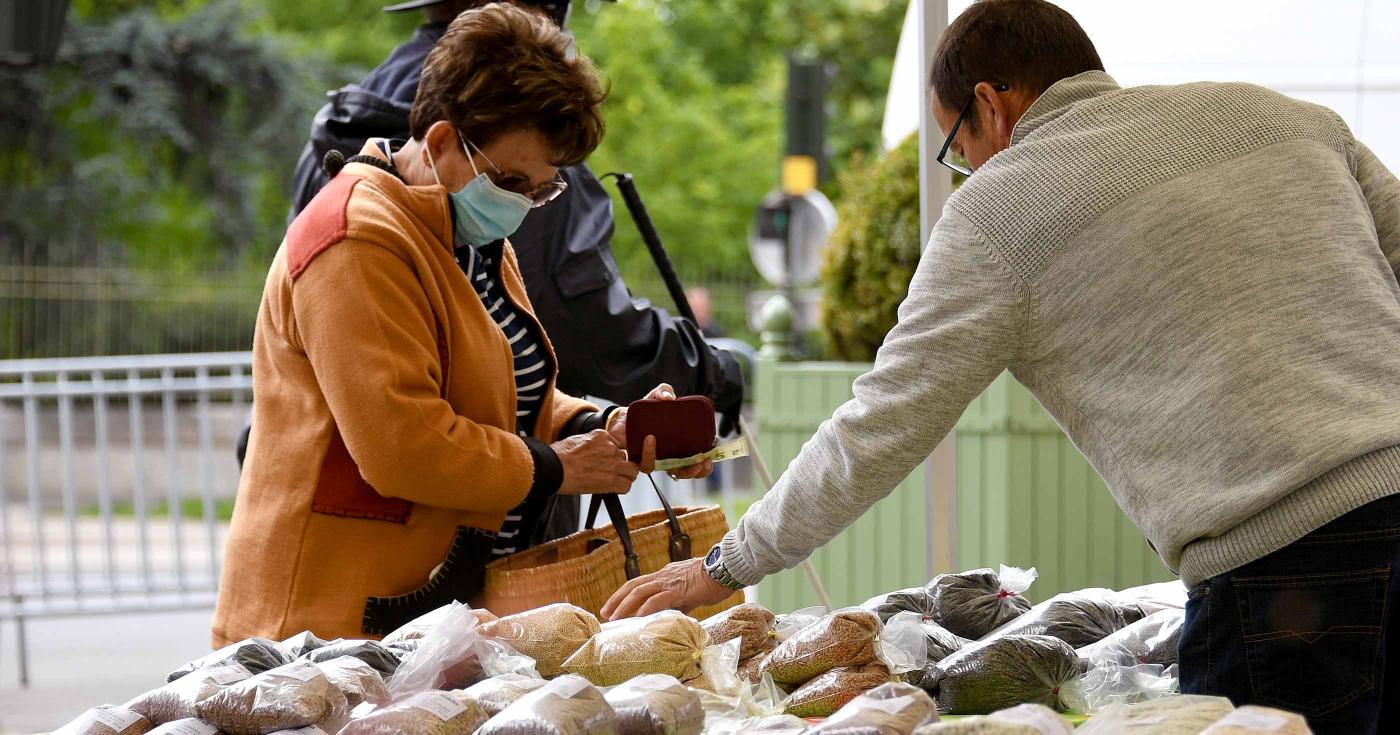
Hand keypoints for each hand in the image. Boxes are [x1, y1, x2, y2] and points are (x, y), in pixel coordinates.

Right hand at [554, 429, 636, 494]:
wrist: (552, 468)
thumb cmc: (558, 456)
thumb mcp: (576, 440)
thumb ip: (591, 443)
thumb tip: (593, 451)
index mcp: (602, 436)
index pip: (617, 444)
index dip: (613, 454)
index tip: (607, 461)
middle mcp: (610, 448)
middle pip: (625, 457)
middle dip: (619, 465)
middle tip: (609, 473)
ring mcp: (613, 464)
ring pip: (632, 470)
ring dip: (625, 476)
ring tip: (615, 481)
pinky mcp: (611, 480)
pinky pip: (626, 485)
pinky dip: (621, 489)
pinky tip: (613, 489)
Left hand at [601, 557, 735, 619]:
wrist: (726, 570)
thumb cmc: (713, 581)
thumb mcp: (691, 591)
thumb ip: (680, 601)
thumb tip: (673, 615)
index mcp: (666, 575)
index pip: (640, 584)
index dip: (625, 595)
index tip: (614, 606)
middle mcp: (663, 576)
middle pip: (633, 586)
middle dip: (617, 599)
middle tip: (606, 613)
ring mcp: (669, 582)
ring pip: (640, 591)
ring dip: (624, 605)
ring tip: (614, 618)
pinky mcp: (678, 590)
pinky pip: (658, 599)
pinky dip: (645, 608)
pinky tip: (637, 618)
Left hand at [609, 384, 713, 480]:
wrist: (623, 417)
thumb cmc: (645, 411)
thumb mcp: (656, 397)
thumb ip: (664, 391)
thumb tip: (668, 397)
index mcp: (681, 446)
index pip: (697, 462)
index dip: (705, 465)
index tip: (709, 459)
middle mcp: (671, 457)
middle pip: (688, 472)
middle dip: (696, 471)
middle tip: (701, 463)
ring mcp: (657, 460)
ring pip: (671, 473)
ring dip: (681, 470)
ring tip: (679, 456)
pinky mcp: (641, 460)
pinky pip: (647, 464)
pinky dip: (650, 453)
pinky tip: (650, 439)